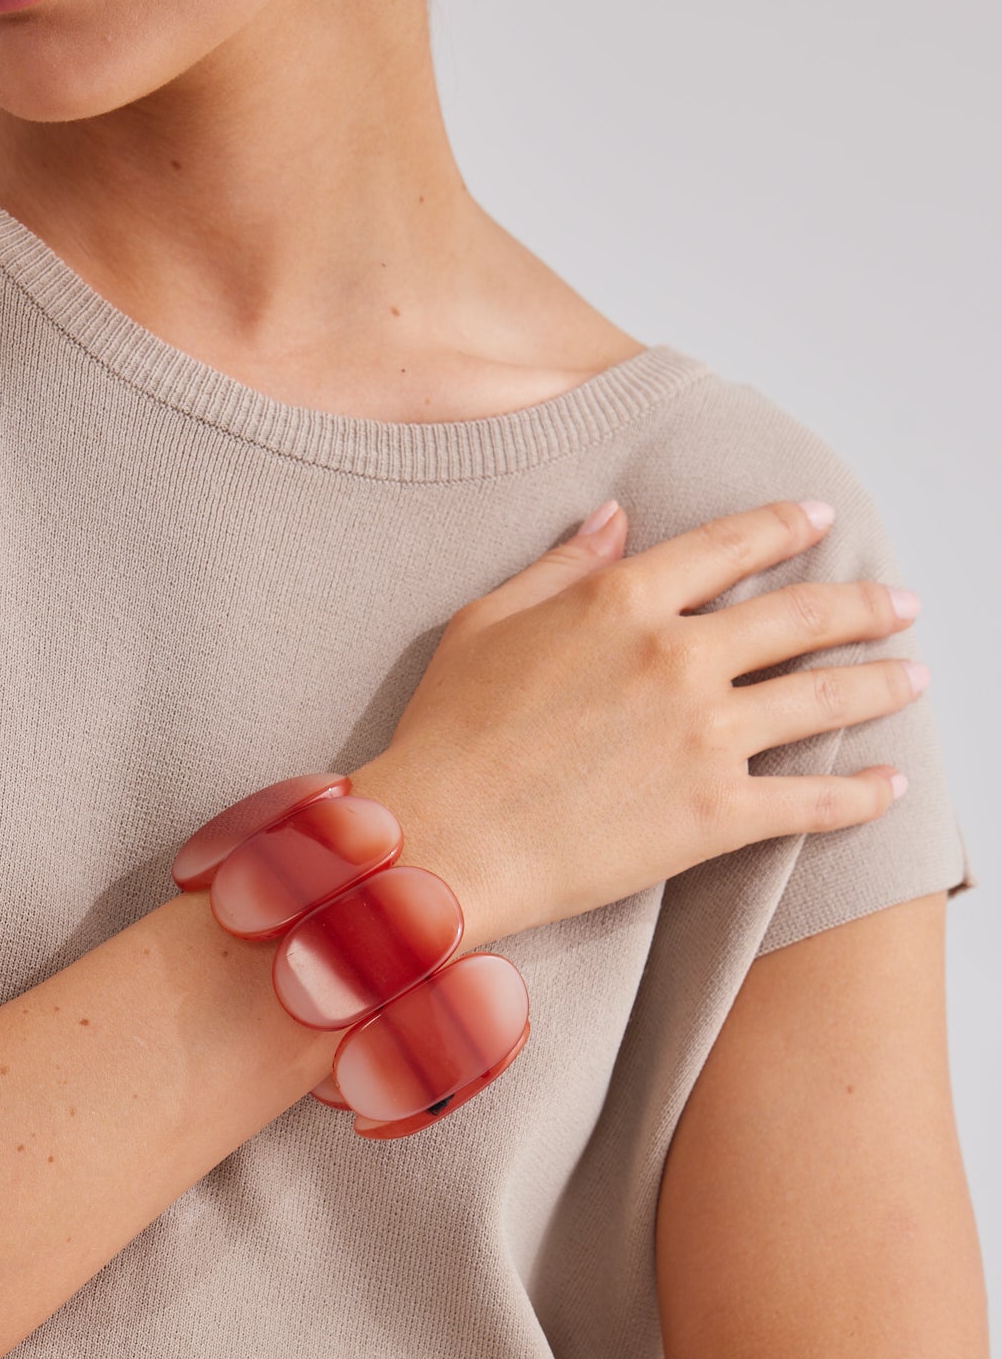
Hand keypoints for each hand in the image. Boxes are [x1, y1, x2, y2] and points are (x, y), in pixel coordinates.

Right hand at [351, 499, 924, 946]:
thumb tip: (613, 517)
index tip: (821, 521)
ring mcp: (704, 736)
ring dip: (881, 684)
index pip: (732, 545)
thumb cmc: (446, 736)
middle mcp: (678, 656)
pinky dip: (860, 794)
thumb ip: (561, 566)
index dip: (785, 526)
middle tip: (900, 604)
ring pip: (824, 697)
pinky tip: (892, 784)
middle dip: (863, 606)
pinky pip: (811, 801)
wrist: (442, 841)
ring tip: (914, 678)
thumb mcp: (487, 623)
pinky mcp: (715, 816)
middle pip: (801, 616)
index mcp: (623, 600)